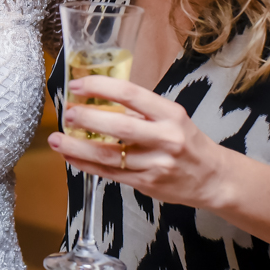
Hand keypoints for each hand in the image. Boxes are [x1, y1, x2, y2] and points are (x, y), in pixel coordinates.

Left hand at [49, 76, 228, 209]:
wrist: (213, 178)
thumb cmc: (187, 141)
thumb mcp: (171, 117)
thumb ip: (139, 110)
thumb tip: (97, 96)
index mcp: (170, 114)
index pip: (130, 94)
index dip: (100, 87)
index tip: (77, 85)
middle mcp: (165, 139)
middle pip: (119, 127)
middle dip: (87, 119)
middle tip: (66, 113)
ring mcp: (156, 164)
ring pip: (110, 156)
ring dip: (78, 148)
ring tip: (56, 139)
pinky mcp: (147, 185)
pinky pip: (110, 174)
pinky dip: (87, 165)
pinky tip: (71, 157)